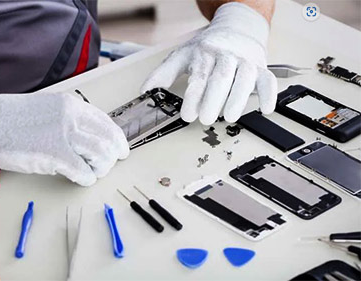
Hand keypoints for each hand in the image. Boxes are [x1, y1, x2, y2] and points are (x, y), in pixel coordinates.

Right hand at [0, 92, 128, 185]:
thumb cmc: (13, 118)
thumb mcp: (49, 109)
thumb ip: (71, 121)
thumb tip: (88, 140)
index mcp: (72, 105)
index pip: (107, 122)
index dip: (118, 139)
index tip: (122, 149)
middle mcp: (73, 117)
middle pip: (109, 139)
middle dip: (114, 156)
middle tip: (112, 164)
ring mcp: (64, 134)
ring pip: (101, 154)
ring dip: (102, 168)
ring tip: (94, 172)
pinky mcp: (54, 154)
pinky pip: (83, 170)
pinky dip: (87, 178)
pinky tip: (82, 179)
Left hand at [141, 2, 276, 124]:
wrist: (236, 27)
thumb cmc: (207, 47)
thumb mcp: (182, 56)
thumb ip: (163, 75)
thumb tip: (145, 92)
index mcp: (204, 54)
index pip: (198, 77)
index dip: (193, 97)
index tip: (187, 114)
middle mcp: (225, 56)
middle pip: (221, 77)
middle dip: (213, 99)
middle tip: (206, 119)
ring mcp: (244, 61)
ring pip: (245, 77)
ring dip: (239, 98)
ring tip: (230, 116)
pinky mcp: (260, 66)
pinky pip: (267, 79)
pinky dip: (269, 94)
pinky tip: (265, 109)